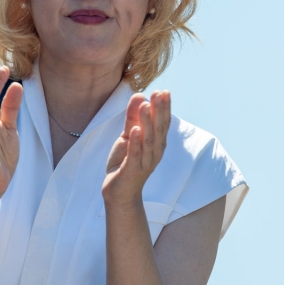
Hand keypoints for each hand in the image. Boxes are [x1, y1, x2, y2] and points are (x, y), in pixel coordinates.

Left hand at [102, 91, 170, 206]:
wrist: (119, 192)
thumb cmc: (125, 162)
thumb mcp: (128, 135)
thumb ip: (132, 116)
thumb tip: (139, 95)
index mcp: (157, 143)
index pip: (163, 123)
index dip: (164, 107)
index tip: (164, 91)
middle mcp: (155, 152)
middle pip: (159, 129)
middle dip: (159, 110)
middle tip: (159, 93)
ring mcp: (145, 162)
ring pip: (148, 140)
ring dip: (147, 122)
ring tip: (145, 105)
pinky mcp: (132, 170)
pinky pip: (135, 155)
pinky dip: (136, 142)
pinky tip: (135, 129)